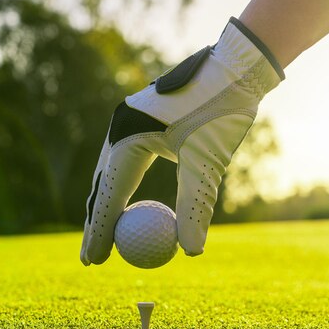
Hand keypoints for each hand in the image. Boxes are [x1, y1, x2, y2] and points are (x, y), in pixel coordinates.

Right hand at [80, 17, 283, 265]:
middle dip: (97, 224)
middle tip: (92, 259)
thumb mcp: (208, 161)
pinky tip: (126, 209)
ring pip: (111, 175)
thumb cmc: (222, 110)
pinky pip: (126, 164)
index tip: (94, 261)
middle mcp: (120, 126)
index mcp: (127, 132)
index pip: (109, 192)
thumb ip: (197, 206)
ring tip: (101, 240)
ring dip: (108, 208)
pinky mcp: (142, 122)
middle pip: (103, 185)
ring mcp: (128, 121)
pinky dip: (124, 191)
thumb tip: (191, 252)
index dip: (100, 231)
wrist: (236, 66)